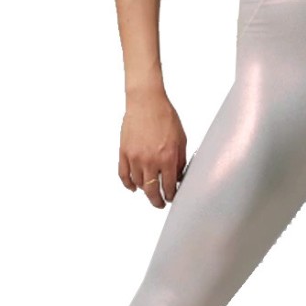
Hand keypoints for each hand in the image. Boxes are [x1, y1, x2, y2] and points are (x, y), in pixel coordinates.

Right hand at [119, 90, 188, 208]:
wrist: (146, 102)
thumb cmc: (165, 116)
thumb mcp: (181, 139)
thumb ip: (180, 160)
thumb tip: (178, 175)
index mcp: (167, 157)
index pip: (168, 186)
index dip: (170, 195)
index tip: (171, 197)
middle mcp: (150, 160)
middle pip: (151, 190)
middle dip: (157, 201)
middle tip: (160, 203)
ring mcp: (135, 157)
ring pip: (138, 184)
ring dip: (144, 190)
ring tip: (149, 191)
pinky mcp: (124, 152)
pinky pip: (123, 174)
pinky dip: (128, 184)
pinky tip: (133, 187)